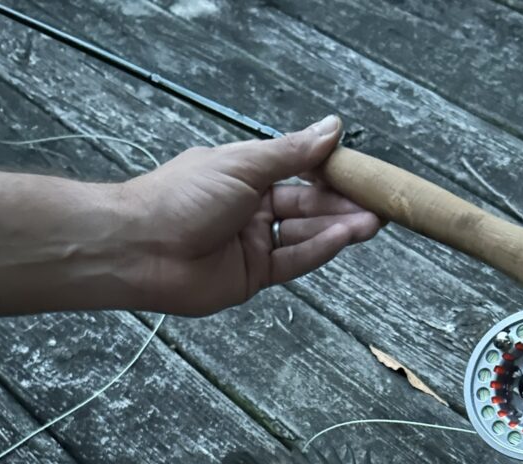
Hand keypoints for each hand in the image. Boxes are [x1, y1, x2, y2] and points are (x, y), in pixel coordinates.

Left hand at [118, 115, 381, 314]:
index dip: (333, 171)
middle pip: (308, 204)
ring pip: (306, 234)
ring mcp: (254, 244)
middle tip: (380, 202)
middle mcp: (252, 209)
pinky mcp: (253, 276)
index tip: (365, 171)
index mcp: (246, 174)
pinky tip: (344, 238)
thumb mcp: (243, 164)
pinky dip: (319, 249)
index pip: (300, 170)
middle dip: (344, 203)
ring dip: (339, 227)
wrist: (141, 247)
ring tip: (373, 222)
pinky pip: (294, 261)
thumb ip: (291, 153)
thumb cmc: (181, 197)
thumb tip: (332, 128)